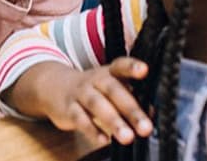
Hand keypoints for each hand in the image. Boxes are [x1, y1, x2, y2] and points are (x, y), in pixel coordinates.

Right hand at [31, 59, 152, 146]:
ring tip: (128, 137)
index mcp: (109, 73)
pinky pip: (80, 119)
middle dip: (131, 110)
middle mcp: (95, 80)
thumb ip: (131, 98)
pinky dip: (92, 130)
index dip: (132, 67)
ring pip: (97, 105)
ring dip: (114, 121)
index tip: (144, 70)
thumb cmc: (92, 89)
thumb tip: (152, 112)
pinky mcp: (68, 109)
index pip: (121, 66)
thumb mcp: (110, 88)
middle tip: (146, 128)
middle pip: (114, 91)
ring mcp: (81, 94)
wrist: (54, 87)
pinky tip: (104, 140)